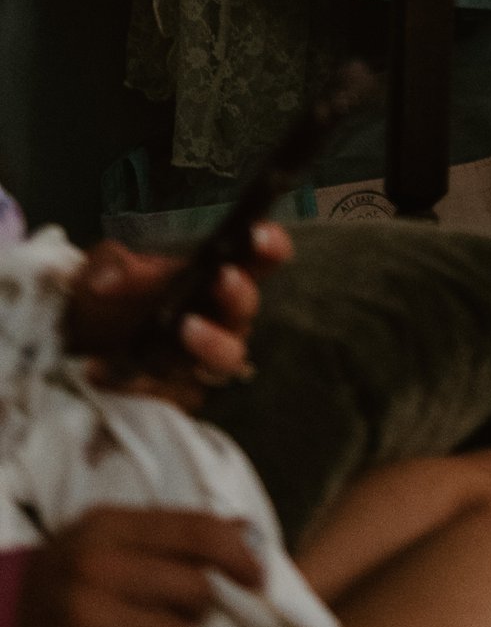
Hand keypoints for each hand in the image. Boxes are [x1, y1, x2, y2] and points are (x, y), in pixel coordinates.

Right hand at [13, 506, 262, 626]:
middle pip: (195, 588)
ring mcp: (83, 623)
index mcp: (105, 527)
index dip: (238, 554)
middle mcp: (93, 570)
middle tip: (177, 615)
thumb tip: (247, 532)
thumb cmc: (71, 584)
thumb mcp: (111, 541)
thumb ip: (174, 534)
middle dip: (198, 607)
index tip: (256, 577)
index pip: (196, 530)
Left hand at [60, 226, 290, 403]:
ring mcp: (200, 357)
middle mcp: (220, 317)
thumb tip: (106, 281)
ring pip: (227, 358)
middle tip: (222, 278)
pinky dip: (145, 383)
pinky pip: (177, 393)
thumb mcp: (104, 267)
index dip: (269, 246)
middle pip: (246, 310)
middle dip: (239, 293)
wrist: (84, 340)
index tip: (256, 233)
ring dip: (213, 343)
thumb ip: (109, 265)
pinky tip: (112, 371)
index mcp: (218, 275)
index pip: (262, 260)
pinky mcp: (175, 392)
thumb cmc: (111, 292)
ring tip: (187, 328)